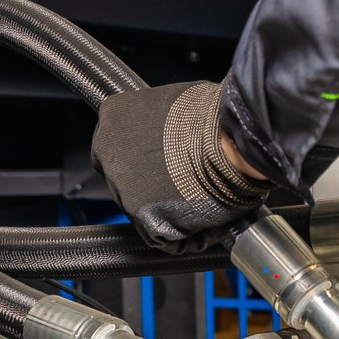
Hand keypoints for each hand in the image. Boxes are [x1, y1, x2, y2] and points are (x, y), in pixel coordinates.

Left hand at [90, 80, 268, 253]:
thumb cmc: (215, 118)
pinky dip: (185, 234)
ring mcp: (120, 185)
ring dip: (171, 210)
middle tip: (186, 183)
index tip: (166, 164)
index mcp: (114, 115)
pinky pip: (162, 235)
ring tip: (201, 197)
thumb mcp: (175, 103)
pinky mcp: (140, 215)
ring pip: (145, 209)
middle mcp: (107, 149)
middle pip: (127, 180)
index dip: (147, 160)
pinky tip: (205, 217)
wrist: (230, 142)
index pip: (119, 146)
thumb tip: (170, 132)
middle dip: (154, 187)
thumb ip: (159, 118)